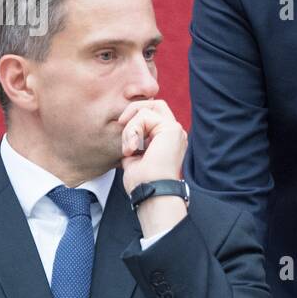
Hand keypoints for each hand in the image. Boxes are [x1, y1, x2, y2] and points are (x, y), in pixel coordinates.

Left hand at [119, 99, 187, 236]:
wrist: (151, 192)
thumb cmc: (143, 183)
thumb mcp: (134, 158)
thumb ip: (134, 143)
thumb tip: (128, 136)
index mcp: (168, 140)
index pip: (152, 116)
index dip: (135, 120)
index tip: (125, 141)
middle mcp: (174, 133)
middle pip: (154, 104)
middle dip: (133, 111)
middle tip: (121, 124)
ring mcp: (175, 130)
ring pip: (147, 109)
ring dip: (130, 126)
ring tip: (128, 148)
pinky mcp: (172, 128)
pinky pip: (145, 115)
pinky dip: (133, 129)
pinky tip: (133, 148)